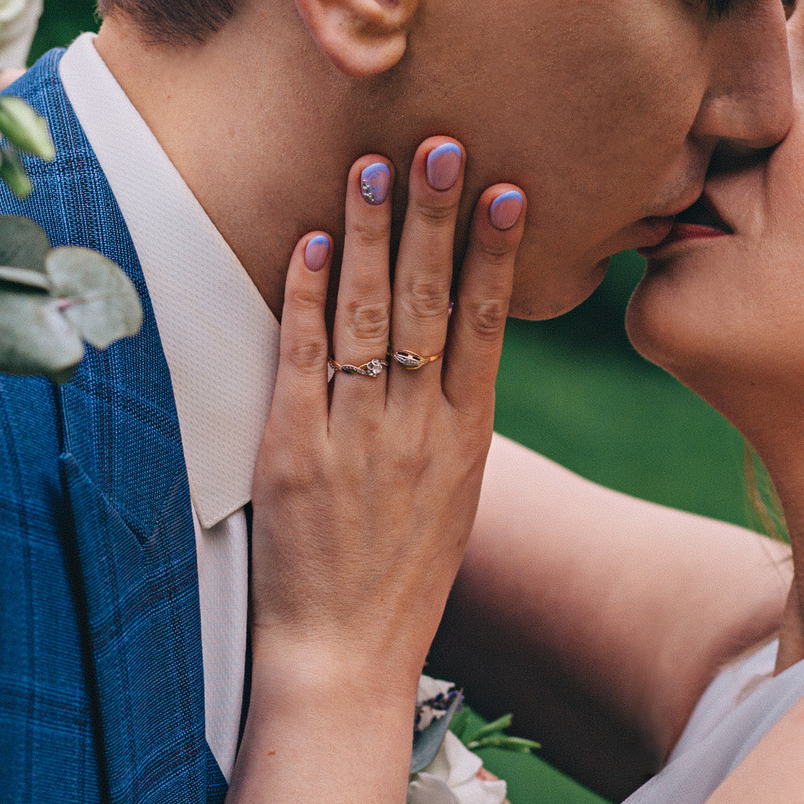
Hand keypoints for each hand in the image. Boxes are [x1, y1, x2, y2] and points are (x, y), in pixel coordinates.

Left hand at [250, 137, 526, 695]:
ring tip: (374, 166)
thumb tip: (456, 357)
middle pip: (434, 305)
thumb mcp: (451, 501)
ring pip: (371, 319)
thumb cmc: (399, 581)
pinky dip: (309, 297)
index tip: (508, 189)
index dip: (496, 254)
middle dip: (437, 219)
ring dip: (373, 236)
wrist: (343, 658)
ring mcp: (357, 439)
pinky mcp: (295, 452)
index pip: (486, 326)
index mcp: (466, 442)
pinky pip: (303, 359)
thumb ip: (453, 426)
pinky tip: (314, 242)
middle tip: (443, 145)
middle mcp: (418, 431)